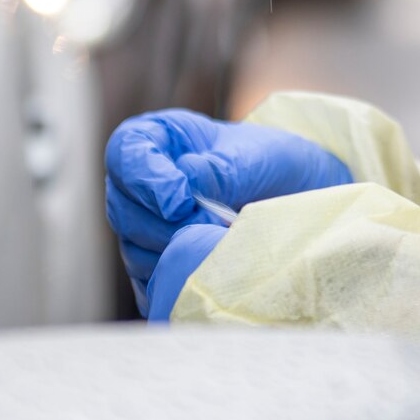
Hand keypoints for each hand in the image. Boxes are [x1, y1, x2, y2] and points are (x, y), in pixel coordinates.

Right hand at [103, 109, 350, 311]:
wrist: (297, 200)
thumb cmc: (275, 164)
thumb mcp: (258, 156)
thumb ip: (220, 169)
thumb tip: (184, 183)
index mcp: (161, 138)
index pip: (126, 152)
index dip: (145, 179)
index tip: (180, 201)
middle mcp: (144, 182)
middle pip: (122, 207)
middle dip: (162, 224)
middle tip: (209, 228)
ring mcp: (147, 225)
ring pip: (132, 249)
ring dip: (173, 254)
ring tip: (219, 246)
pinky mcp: (158, 264)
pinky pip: (149, 281)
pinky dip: (176, 280)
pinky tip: (209, 271)